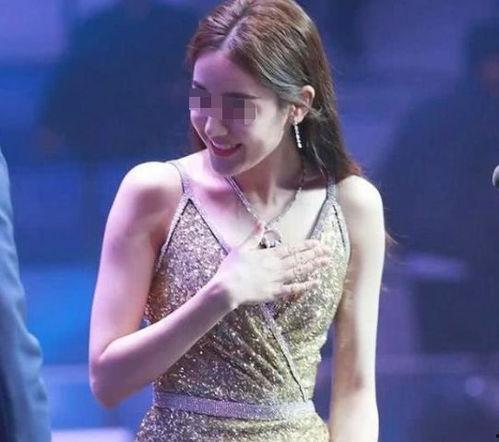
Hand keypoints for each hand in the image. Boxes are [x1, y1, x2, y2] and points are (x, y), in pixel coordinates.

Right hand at [212, 222, 331, 308]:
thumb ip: (254, 236)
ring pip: (300, 272)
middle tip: (328, 250)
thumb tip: (261, 222)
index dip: (306, 246)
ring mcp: (277, 280)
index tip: (317, 243)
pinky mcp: (275, 293)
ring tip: (326, 262)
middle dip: (314, 254)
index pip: (292, 249)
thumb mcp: (241, 248)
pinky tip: (315, 282)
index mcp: (269, 255)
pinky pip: (293, 289)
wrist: (228, 288)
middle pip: (299, 259)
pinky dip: (305, 286)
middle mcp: (277, 266)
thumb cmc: (232, 268)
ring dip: (313, 266)